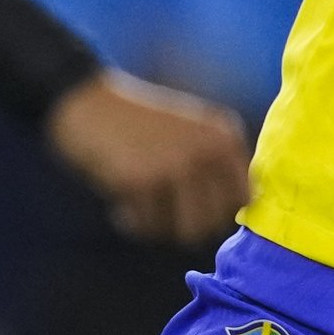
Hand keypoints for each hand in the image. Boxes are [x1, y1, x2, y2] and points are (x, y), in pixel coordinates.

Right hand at [46, 69, 252, 241]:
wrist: (89, 103)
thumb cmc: (140, 124)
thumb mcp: (191, 133)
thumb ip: (216, 168)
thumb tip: (238, 216)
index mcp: (224, 135)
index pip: (244, 198)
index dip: (220, 212)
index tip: (193, 208)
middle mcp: (207, 150)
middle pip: (214, 222)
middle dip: (186, 225)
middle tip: (162, 210)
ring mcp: (174, 165)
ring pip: (184, 231)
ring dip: (160, 227)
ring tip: (143, 206)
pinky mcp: (141, 181)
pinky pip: (146, 227)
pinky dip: (132, 222)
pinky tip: (121, 200)